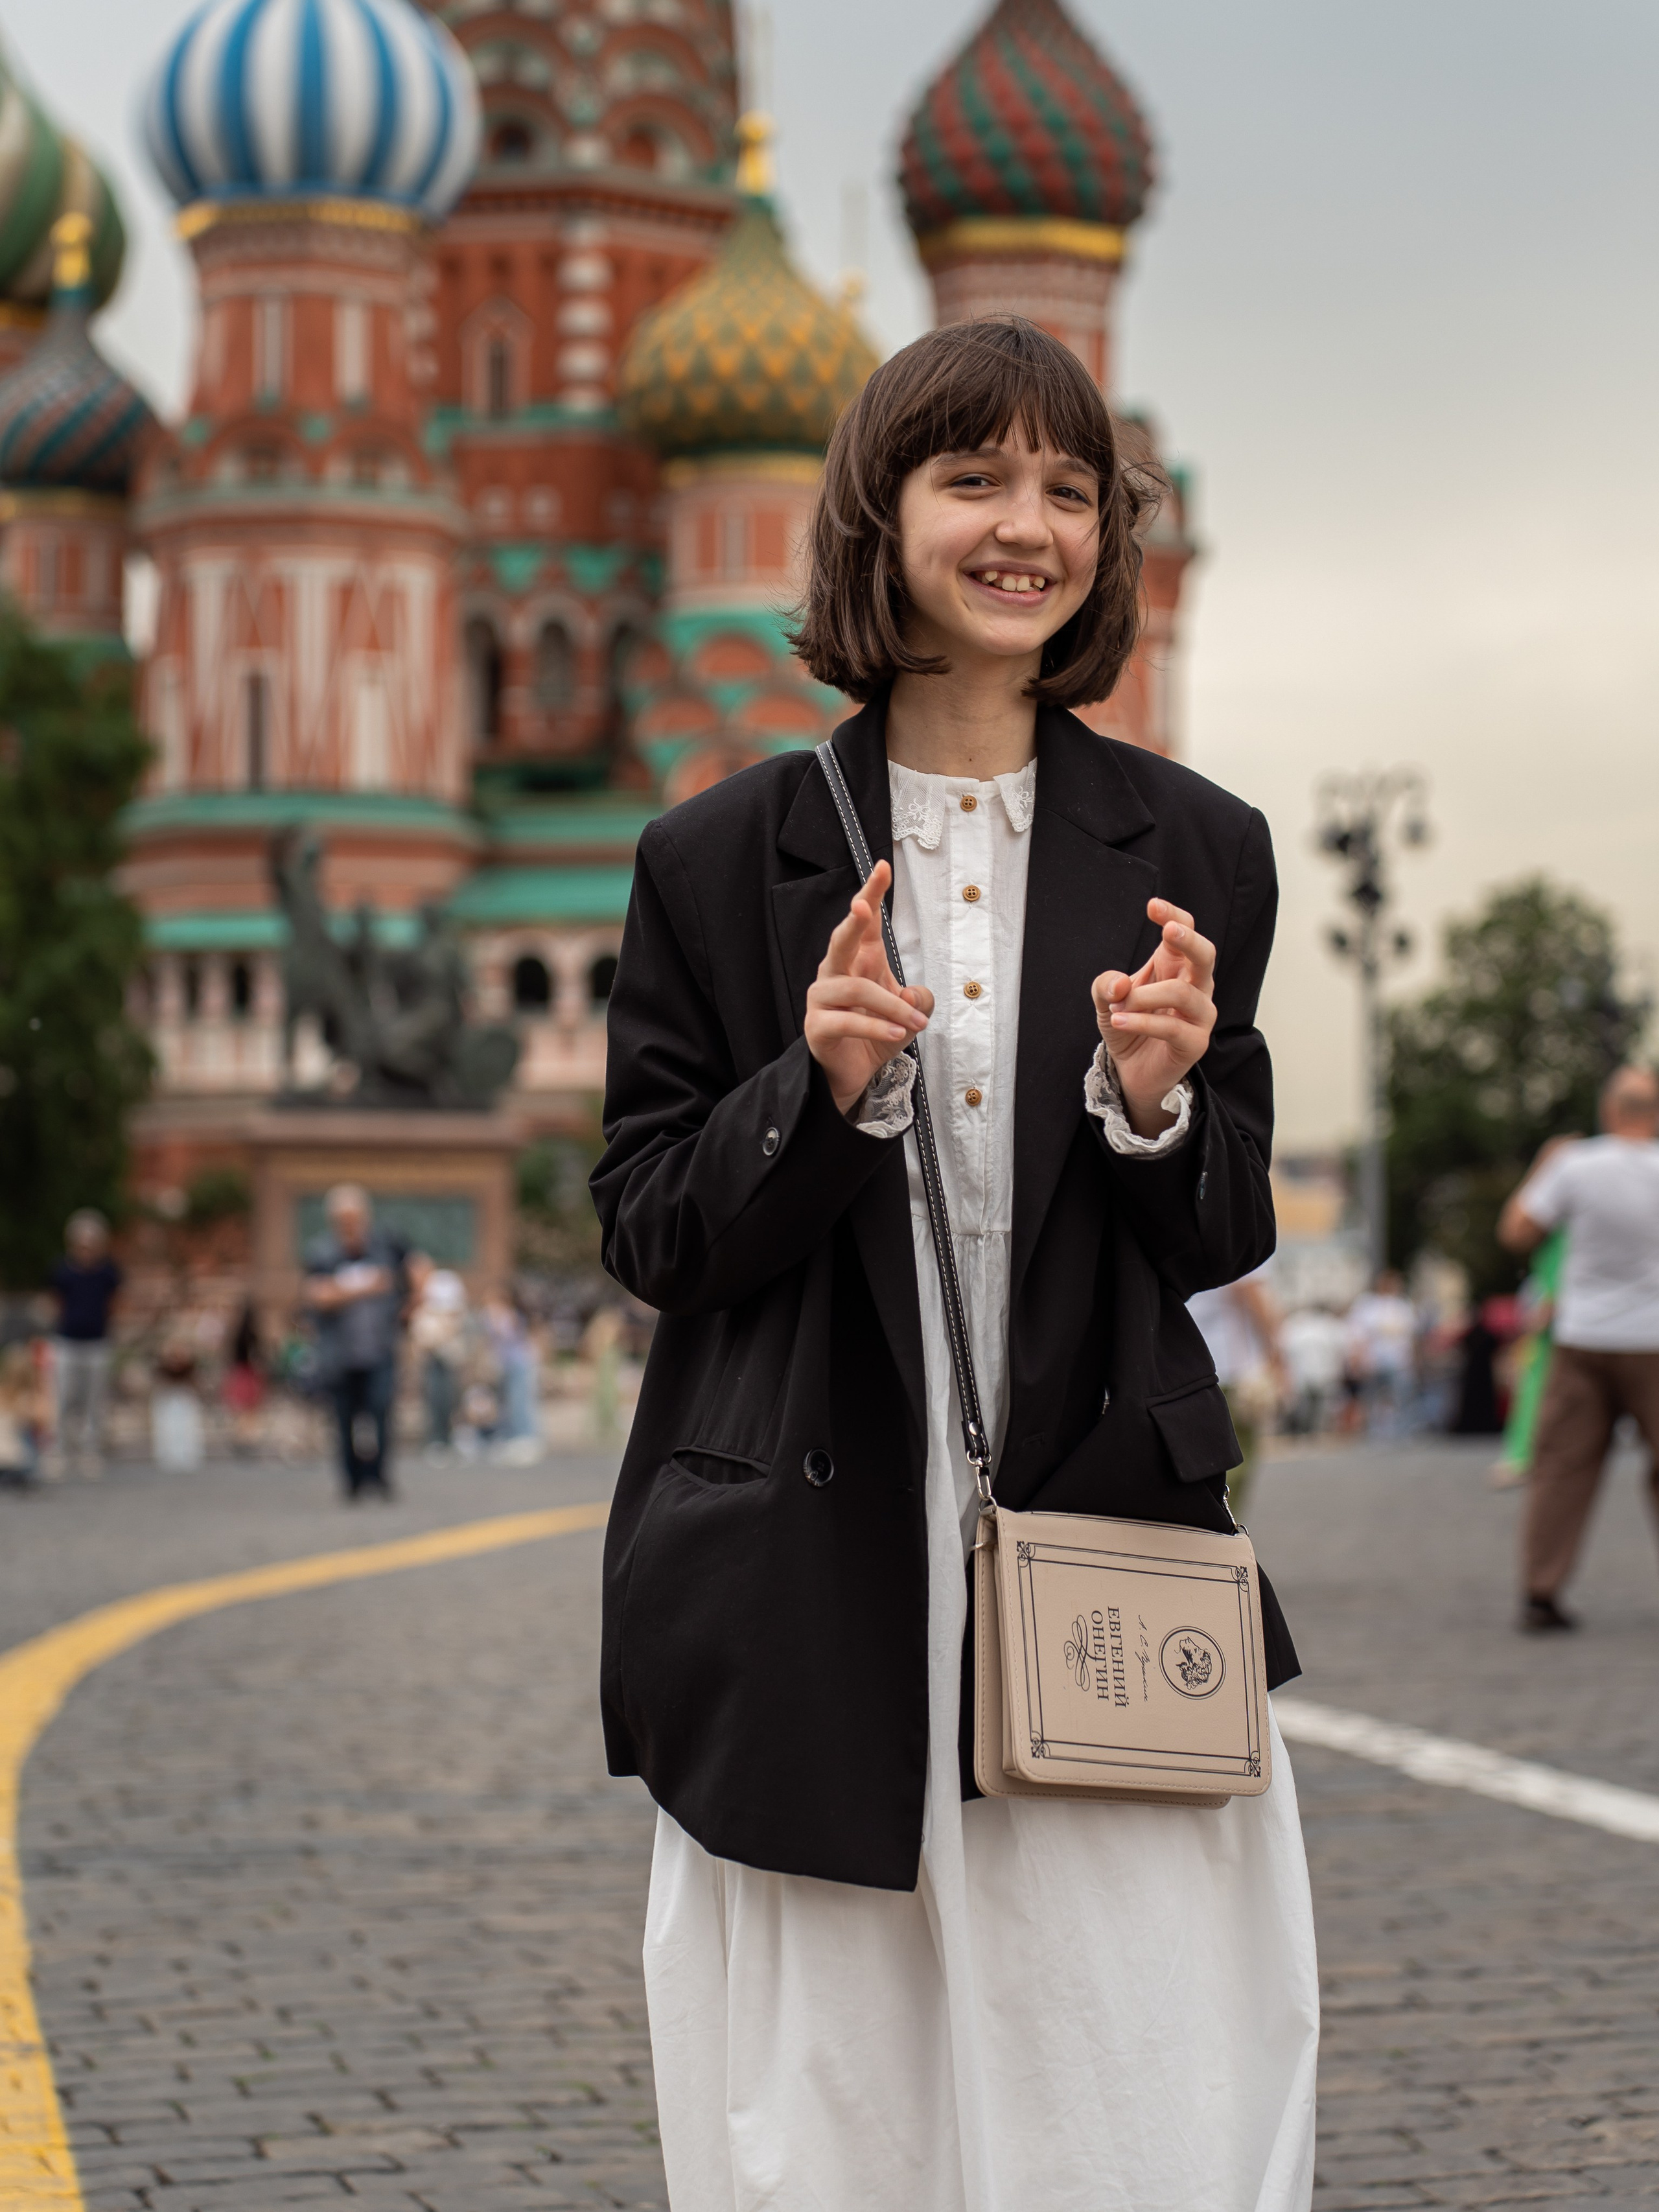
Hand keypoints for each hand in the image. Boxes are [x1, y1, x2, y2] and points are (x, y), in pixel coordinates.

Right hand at [805, 860, 933, 1116]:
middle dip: (854, 921)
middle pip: (841, 940)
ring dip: (892, 1006)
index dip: (872, 893)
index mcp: (858, 961)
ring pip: (854, 988)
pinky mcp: (817, 1027)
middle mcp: (835, 973)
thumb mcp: (910, 1016)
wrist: (854, 1076)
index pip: (864, 924)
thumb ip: (920, 1001)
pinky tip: (898, 1034)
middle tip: (864, 906)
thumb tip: (913, 996)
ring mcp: (822, 999)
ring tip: (915, 1023)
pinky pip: (848, 1021)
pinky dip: (877, 1027)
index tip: (883, 867)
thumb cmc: (878, 1036)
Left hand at [1092, 897, 1217, 1136]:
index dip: (1174, 916)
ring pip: (1182, 993)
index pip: (1185, 932)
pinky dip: (1141, 1021)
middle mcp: (1195, 986)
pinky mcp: (1195, 1043)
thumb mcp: (1106, 1001)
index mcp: (1176, 966)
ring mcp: (1199, 1015)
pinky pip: (1172, 1027)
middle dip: (1188, 940)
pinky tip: (1119, 1020)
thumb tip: (1120, 983)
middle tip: (1167, 932)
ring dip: (1144, 996)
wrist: (1132, 1071)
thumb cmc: (1127, 1025)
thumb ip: (1106, 985)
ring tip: (1118, 1006)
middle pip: (1205, 955)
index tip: (1153, 906)